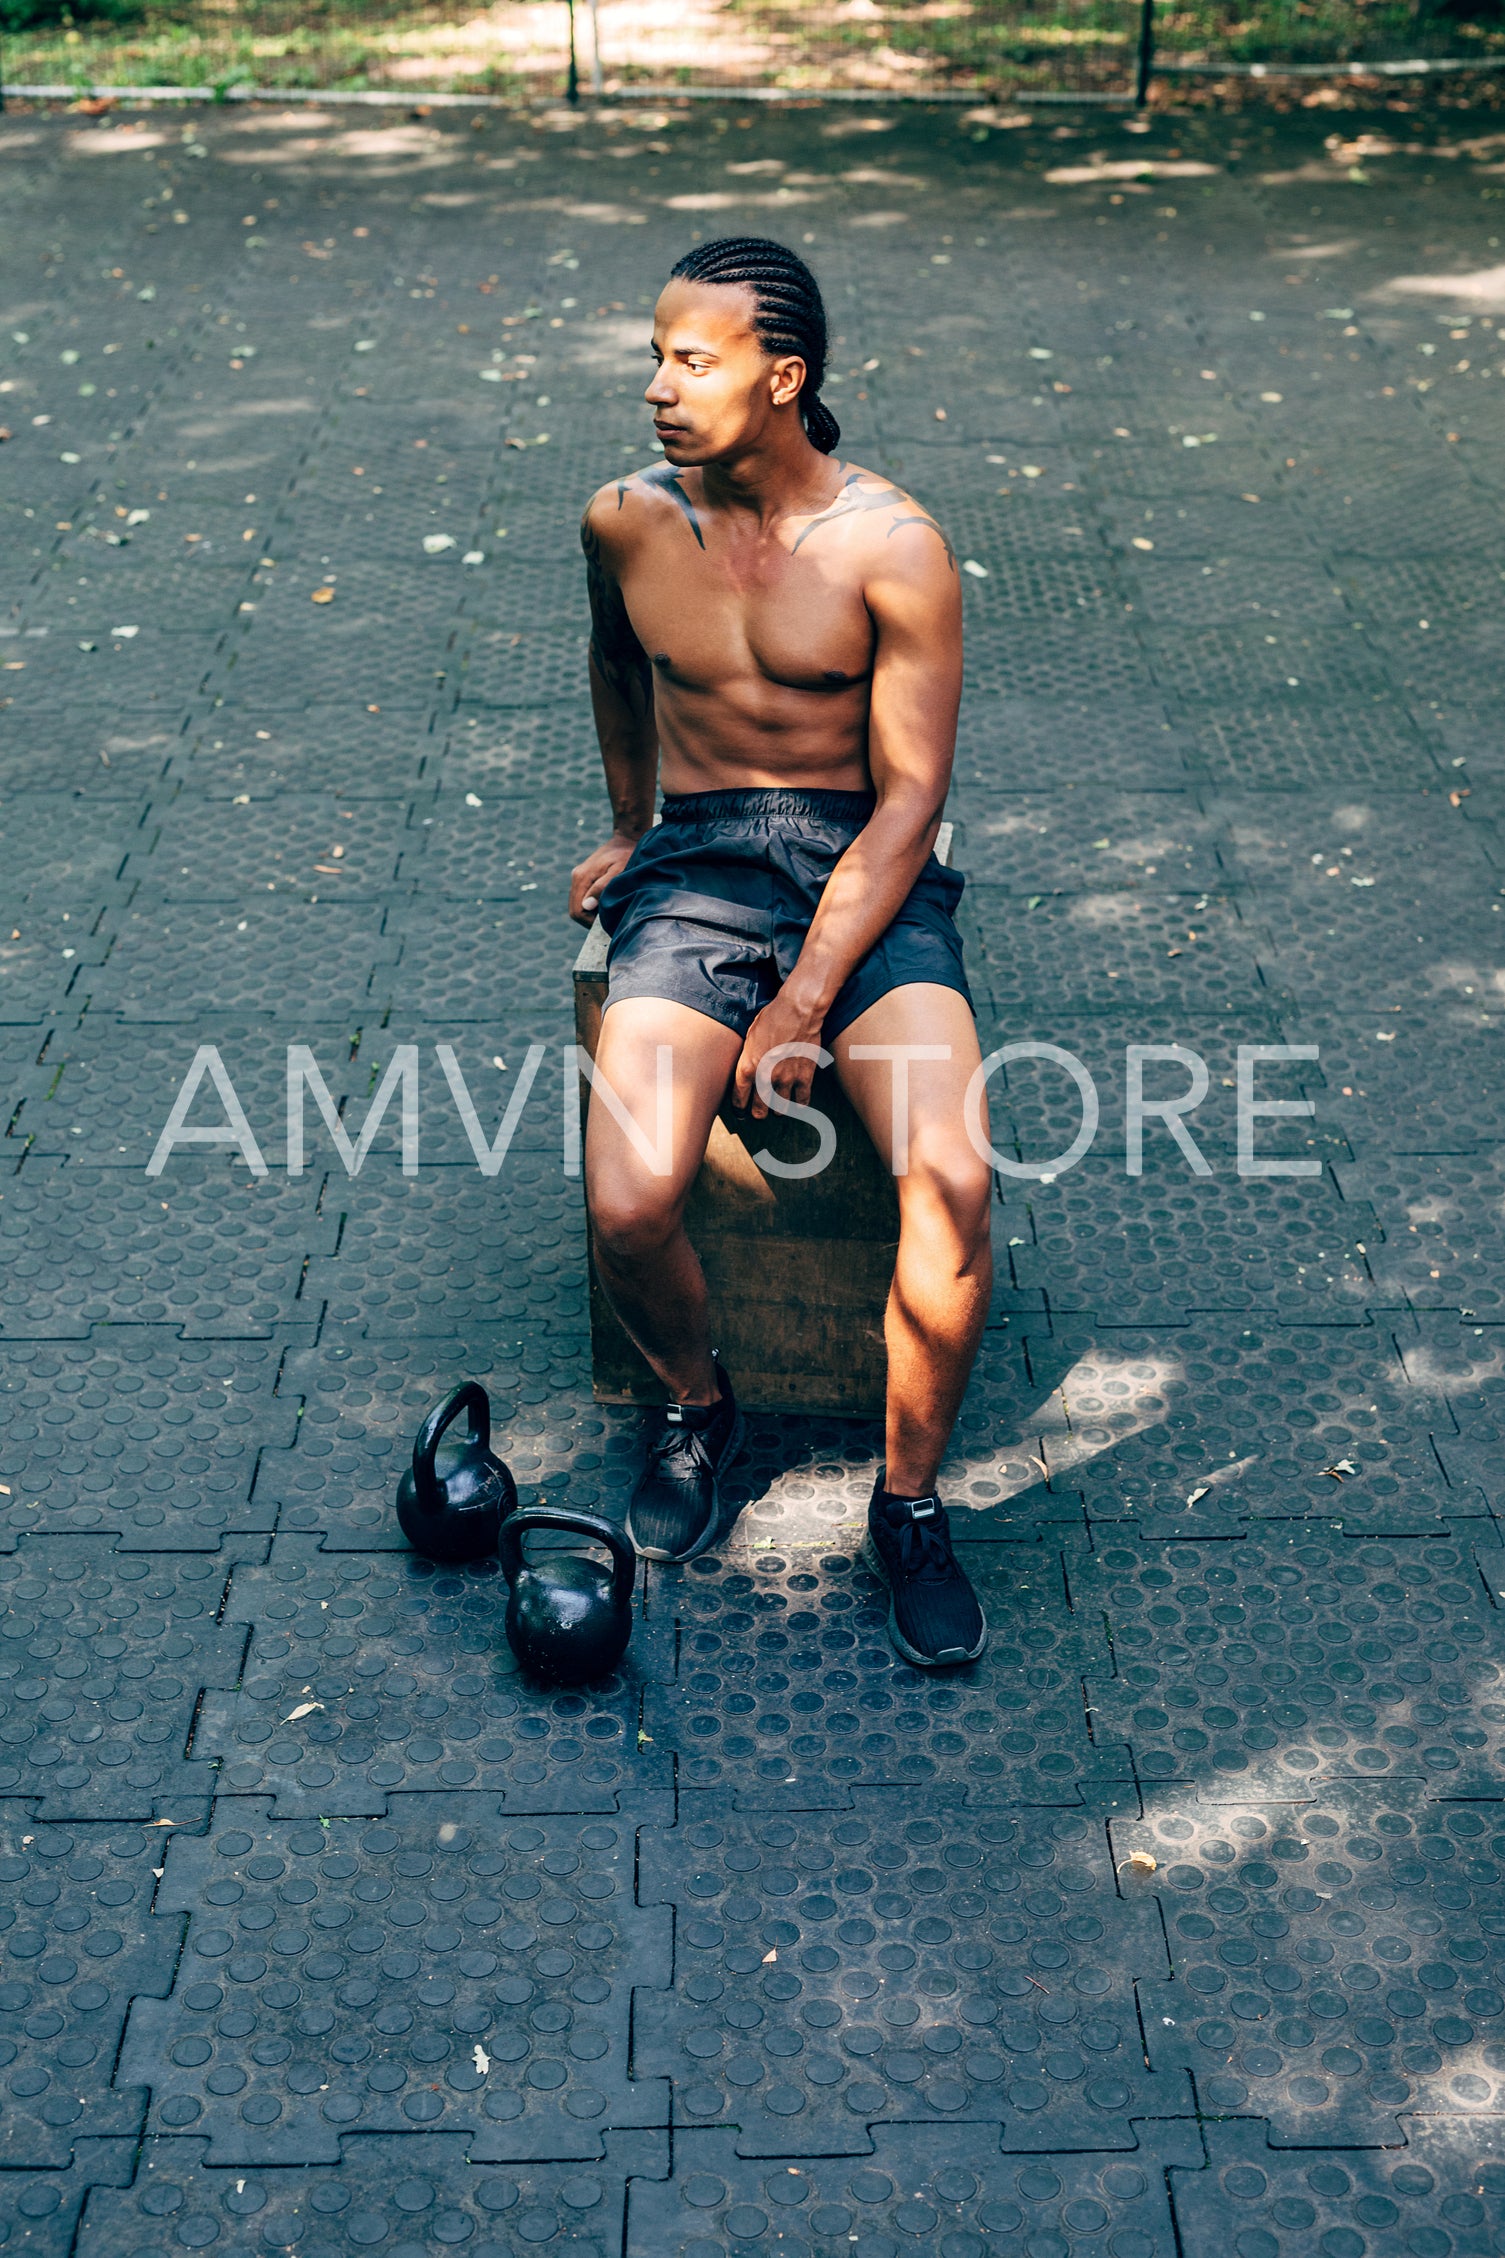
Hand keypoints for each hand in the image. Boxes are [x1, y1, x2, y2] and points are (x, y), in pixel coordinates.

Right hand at [569, 832, 639, 927]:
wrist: (627, 839)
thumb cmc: (626, 855)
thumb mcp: (618, 871)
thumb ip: (602, 888)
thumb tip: (587, 906)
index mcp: (582, 877)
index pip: (577, 911)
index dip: (590, 922)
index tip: (606, 923)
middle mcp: (577, 877)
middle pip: (575, 909)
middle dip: (589, 919)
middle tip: (609, 919)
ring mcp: (579, 876)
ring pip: (578, 904)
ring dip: (591, 912)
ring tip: (609, 910)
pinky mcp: (584, 877)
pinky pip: (583, 897)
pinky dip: (592, 905)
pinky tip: (606, 902)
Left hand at [733, 987, 828, 1118]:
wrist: (798, 1011)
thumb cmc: (772, 1018)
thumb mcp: (750, 1037)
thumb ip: (748, 1058)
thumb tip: (747, 1071)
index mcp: (748, 1067)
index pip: (739, 1098)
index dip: (739, 1109)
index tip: (740, 1113)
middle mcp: (765, 1077)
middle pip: (759, 1109)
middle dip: (758, 1113)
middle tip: (759, 1113)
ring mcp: (786, 1079)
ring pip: (780, 1109)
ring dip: (779, 1109)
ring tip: (779, 1107)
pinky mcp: (805, 1077)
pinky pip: (802, 1101)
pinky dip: (799, 1104)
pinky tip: (797, 1102)